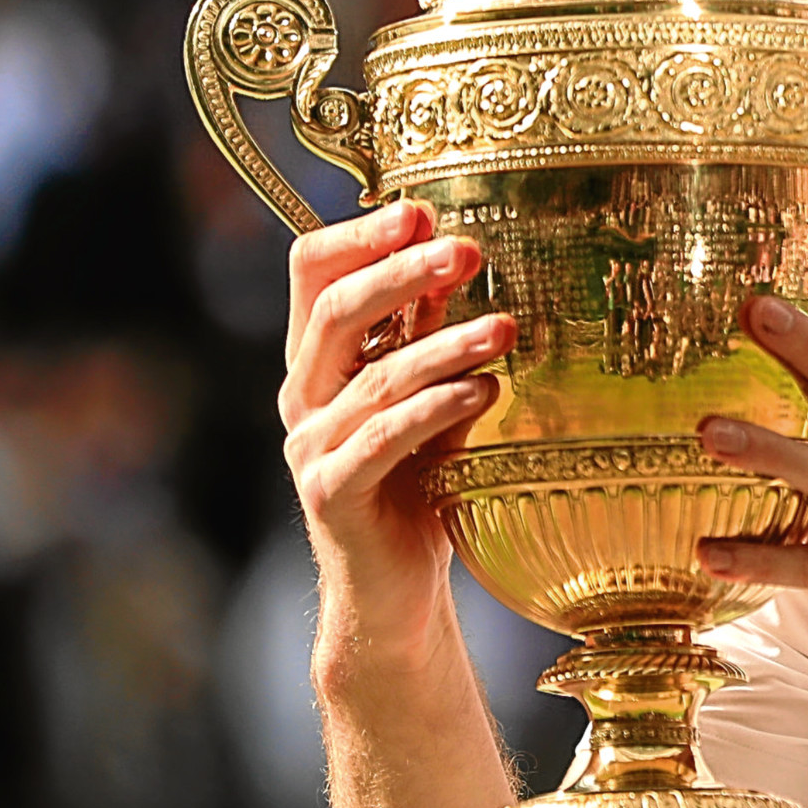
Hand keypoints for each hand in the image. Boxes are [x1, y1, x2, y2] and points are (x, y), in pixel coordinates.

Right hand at [280, 200, 518, 648]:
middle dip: (403, 273)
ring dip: (445, 344)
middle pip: (337, 312)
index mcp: (318, 361)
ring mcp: (309, 446)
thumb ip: (432, 336)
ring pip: (374, 377)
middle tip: (468, 251)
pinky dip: (437, 409)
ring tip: (505, 327)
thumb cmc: (417, 487)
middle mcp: (302, 396)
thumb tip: (460, 256)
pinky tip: (485, 391)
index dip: (360, 236)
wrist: (393, 595)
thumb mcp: (432, 397)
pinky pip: (383, 438)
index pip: (312, 273)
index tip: (422, 212)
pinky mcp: (330, 493)